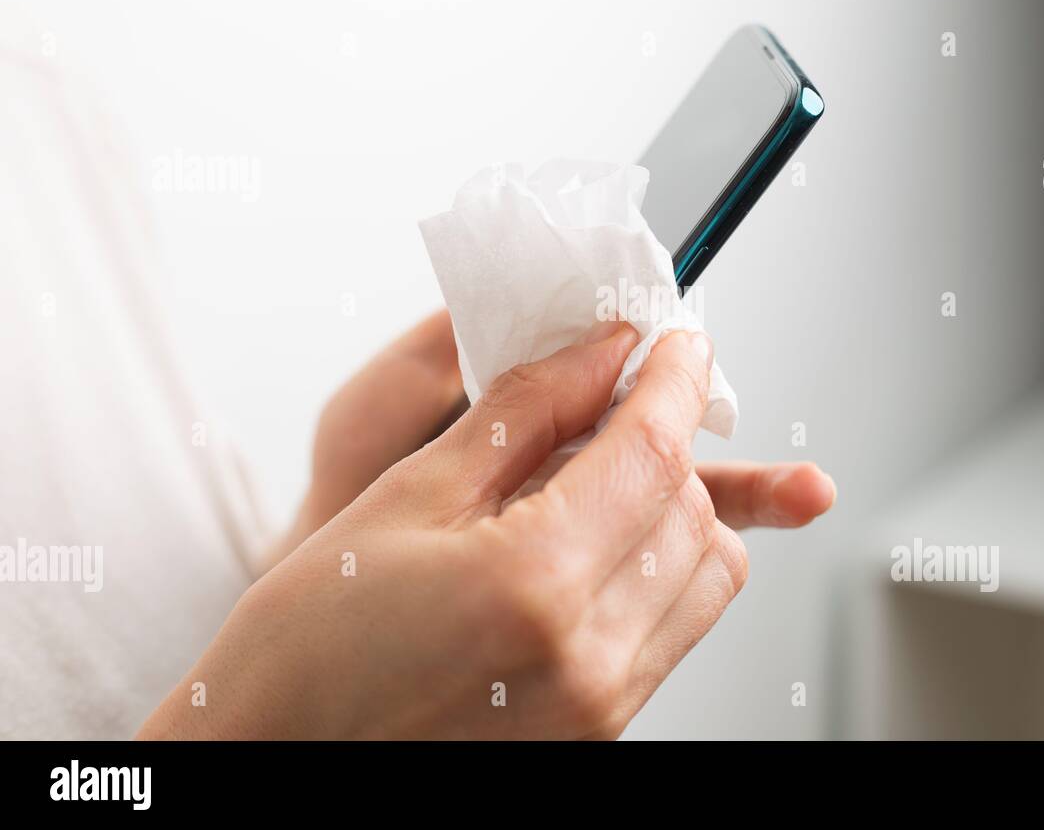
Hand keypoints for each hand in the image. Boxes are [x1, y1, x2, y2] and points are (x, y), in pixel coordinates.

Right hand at [141, 321, 833, 738]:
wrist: (278, 756)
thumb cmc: (310, 642)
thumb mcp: (409, 496)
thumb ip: (525, 414)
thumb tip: (600, 355)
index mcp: (533, 582)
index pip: (653, 453)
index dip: (676, 381)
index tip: (676, 344)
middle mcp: (588, 655)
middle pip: (692, 508)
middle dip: (668, 439)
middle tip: (619, 401)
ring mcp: (602, 705)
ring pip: (709, 572)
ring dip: (674, 505)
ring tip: (605, 477)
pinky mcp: (603, 730)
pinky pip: (679, 626)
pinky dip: (662, 566)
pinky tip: (597, 540)